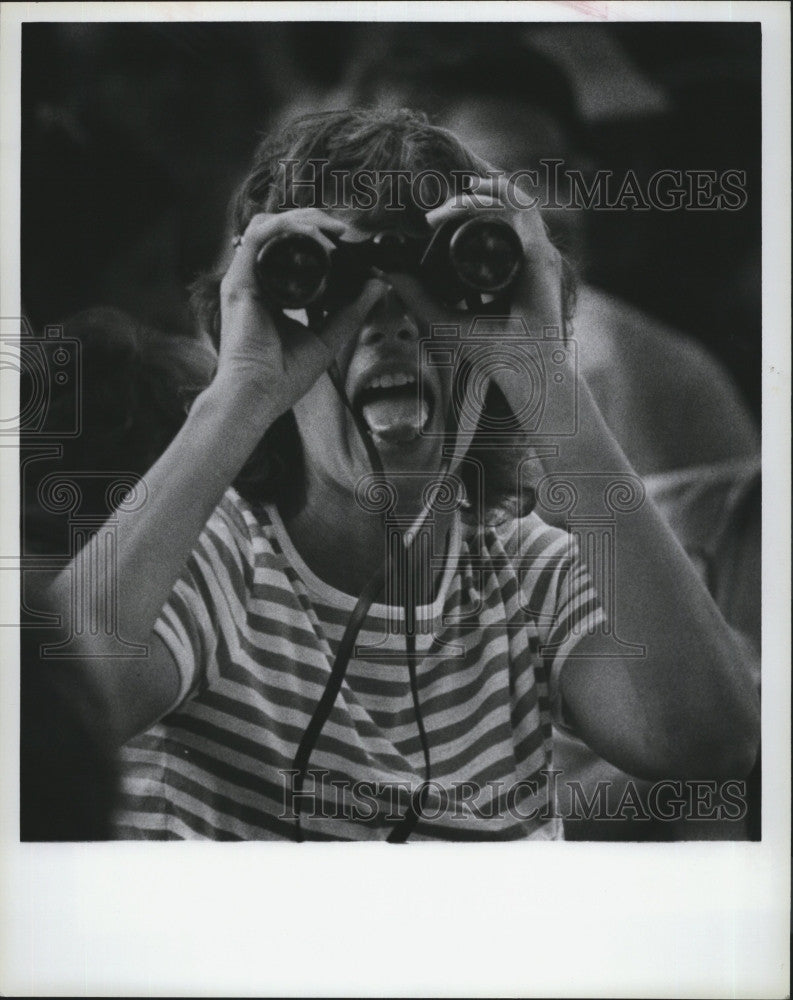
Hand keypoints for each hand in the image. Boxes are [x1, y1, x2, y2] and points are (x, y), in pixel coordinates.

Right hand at [216, 209, 383, 425]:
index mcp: (273, 294)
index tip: (352, 246)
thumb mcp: (327, 339)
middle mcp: (257, 281)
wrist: (258, 395)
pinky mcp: (239, 280)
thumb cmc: (283, 377)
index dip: (321, 240)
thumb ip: (351, 312)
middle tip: (346, 232)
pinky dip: (287, 228)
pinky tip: (314, 235)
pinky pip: (259, 236)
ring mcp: (245, 278)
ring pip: (270, 225)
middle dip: (316, 223)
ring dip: (303, 219)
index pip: (293, 252)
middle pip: (282, 232)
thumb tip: (377, 285)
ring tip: (333, 229)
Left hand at [379, 178, 572, 455]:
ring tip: (448, 207)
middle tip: (430, 219)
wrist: (521, 370)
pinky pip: (523, 209)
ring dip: (475, 197)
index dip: (460, 210)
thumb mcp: (442, 318)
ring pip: (506, 203)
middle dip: (460, 203)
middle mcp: (522, 253)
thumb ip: (416, 296)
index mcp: (505, 264)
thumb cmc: (491, 350)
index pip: (485, 223)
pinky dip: (501, 195)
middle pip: (493, 209)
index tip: (429, 220)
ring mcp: (533, 250)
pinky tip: (477, 192)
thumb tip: (386, 270)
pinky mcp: (540, 252)